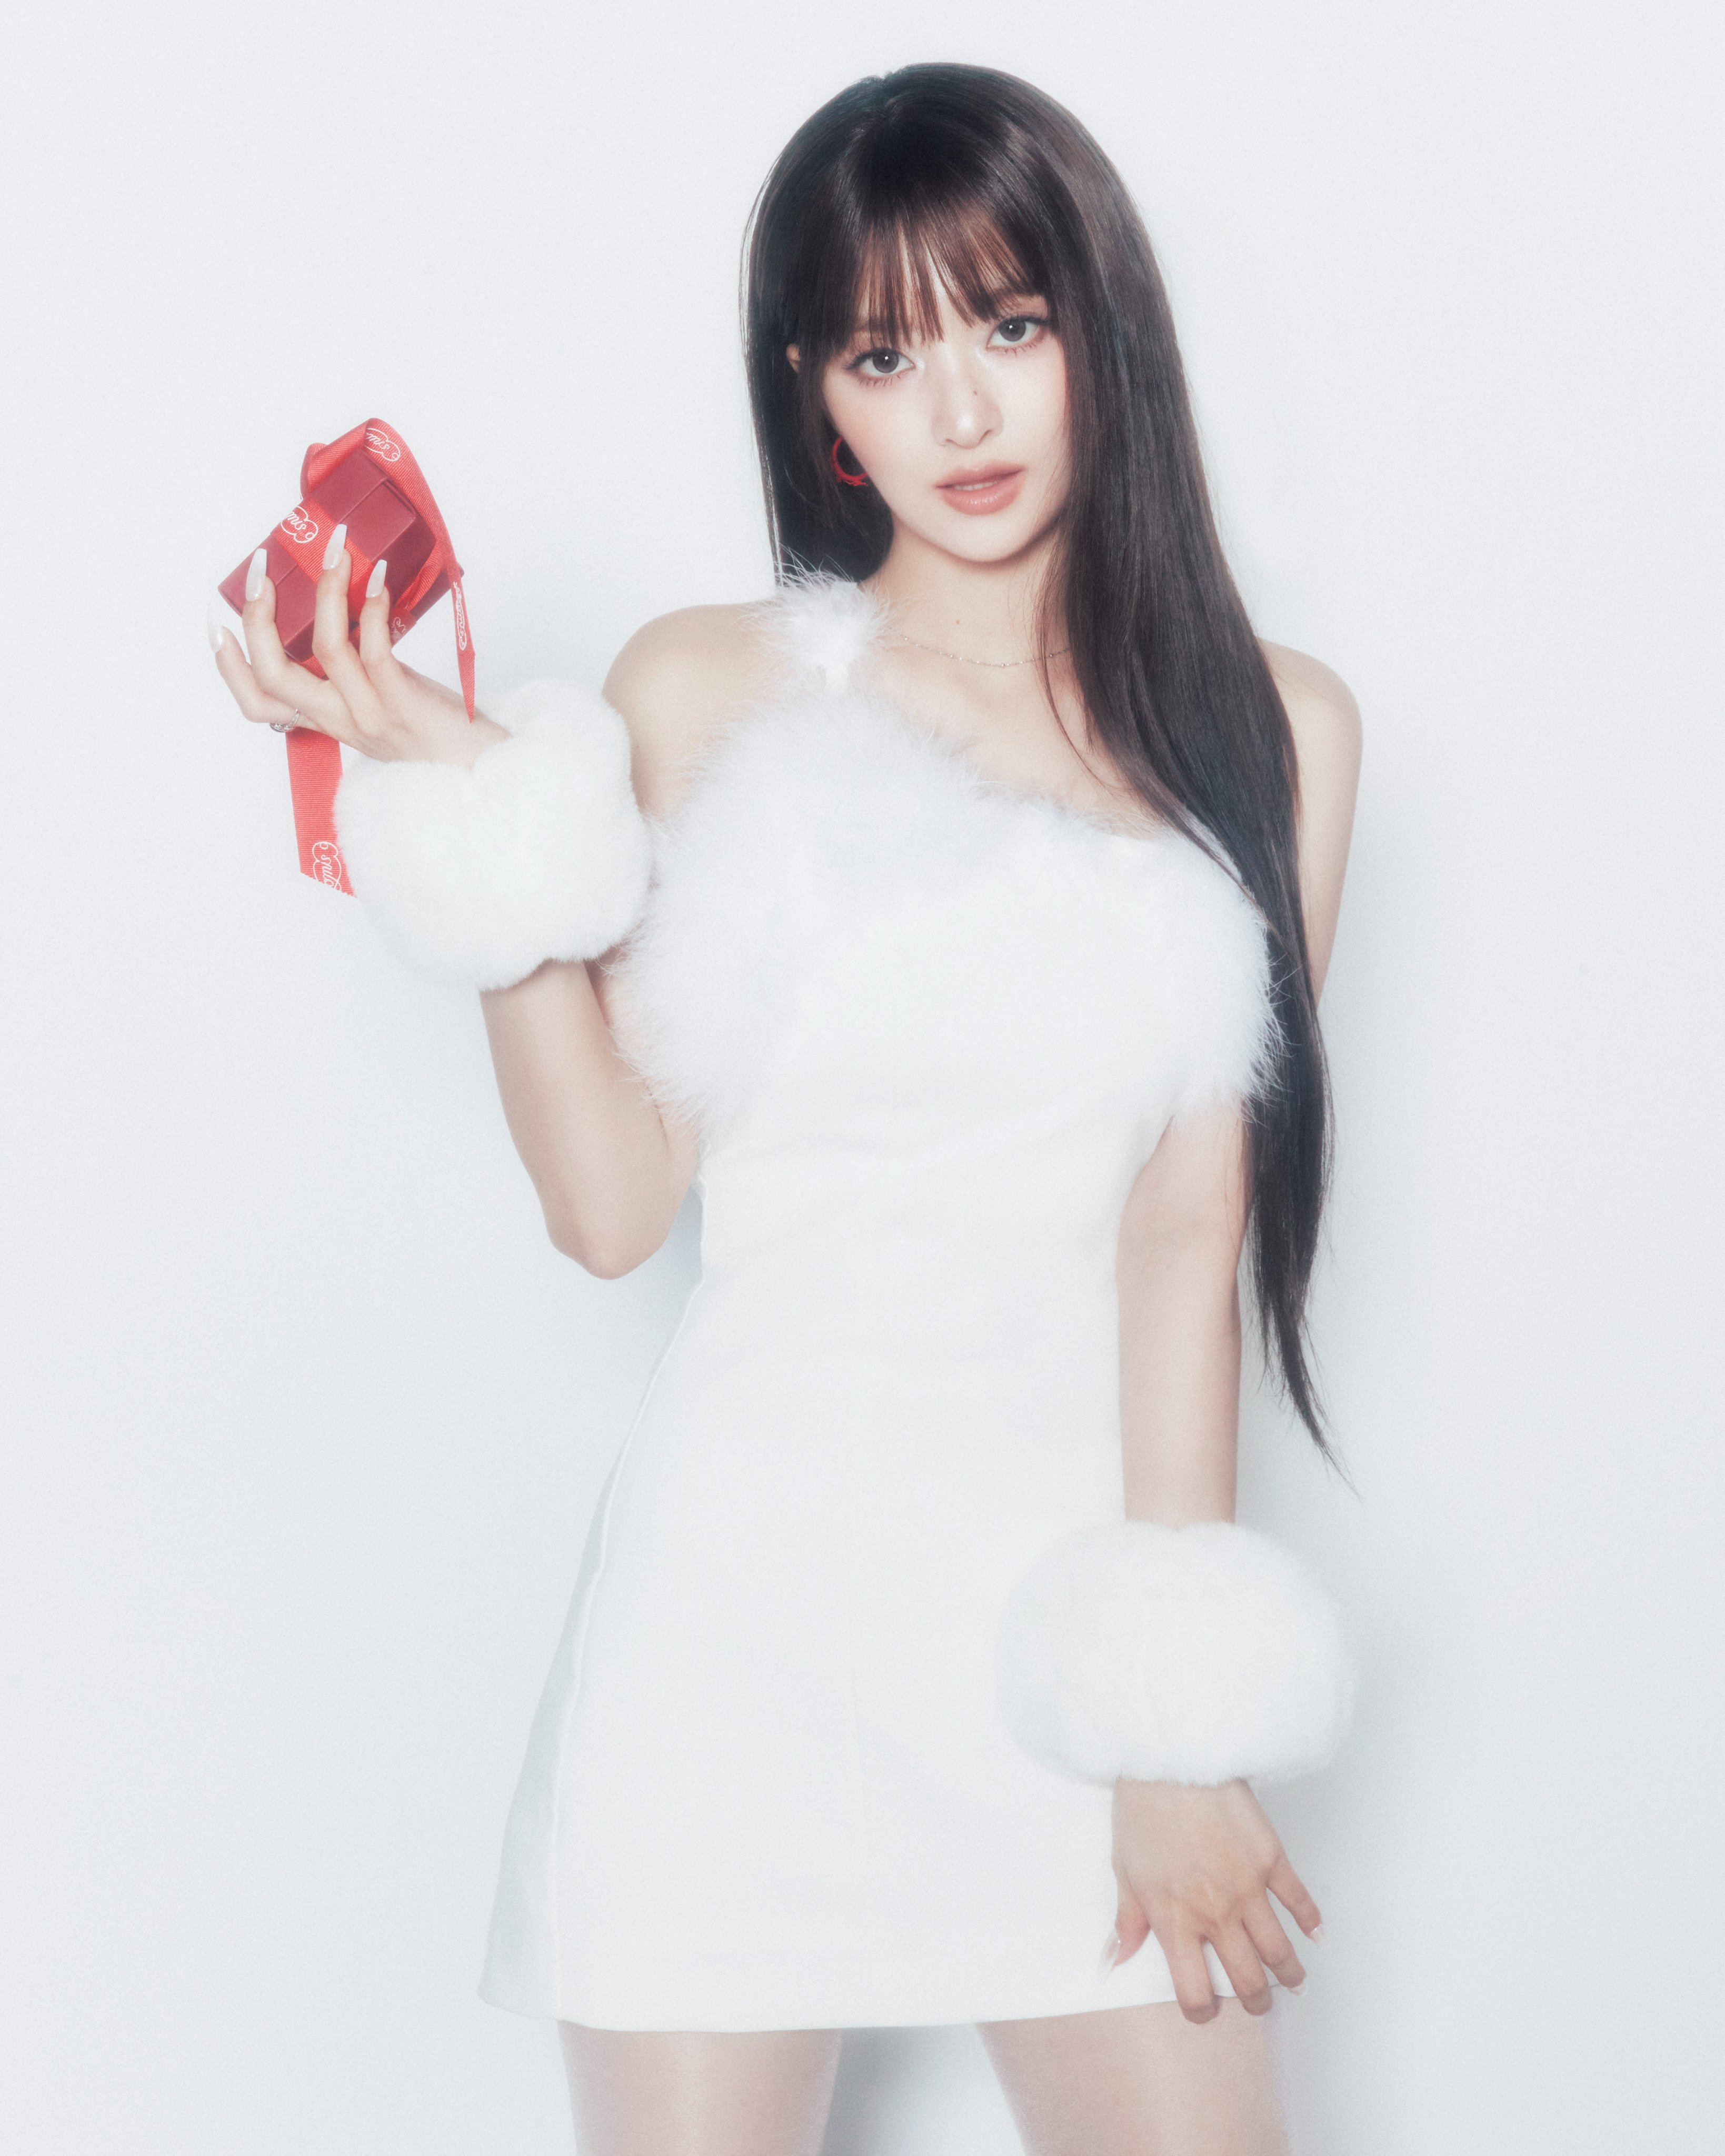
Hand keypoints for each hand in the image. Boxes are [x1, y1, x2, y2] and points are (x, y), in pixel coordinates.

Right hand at [211, 526, 507, 767]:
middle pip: (273, 676)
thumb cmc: (439, 735)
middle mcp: (341, 721)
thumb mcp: (381, 710)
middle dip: (257, 619)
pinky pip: (374, 648)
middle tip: (261, 571)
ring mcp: (370, 713)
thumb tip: (349, 618)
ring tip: (335, 550)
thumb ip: (356, 679)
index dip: (229, 668)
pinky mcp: (402, 703)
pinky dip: (372, 606)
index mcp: (329, 722)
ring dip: (325, 591)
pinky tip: (377, 576)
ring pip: (324, 649)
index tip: (218, 626)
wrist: (482, 772)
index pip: (259, 705)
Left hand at [1106, 1777, 1321, 2022]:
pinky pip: (1299, 1901)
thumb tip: (1114, 1960)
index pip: (1195, 1990)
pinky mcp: (1270, 1859)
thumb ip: (1126, 1923)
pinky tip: (1314, 1935)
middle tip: (1257, 2003)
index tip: (1204, 2011)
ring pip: (1278, 1950)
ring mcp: (1247, 1888)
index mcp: (1175, 1921)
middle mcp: (1215, 1914)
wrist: (1170, 1761)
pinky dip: (1311, 1922)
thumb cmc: (1143, 1811)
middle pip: (1247, 1979)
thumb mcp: (1124, 1871)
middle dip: (1255, 2001)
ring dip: (1289, 1973)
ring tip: (1292, 1980)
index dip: (1201, 2011)